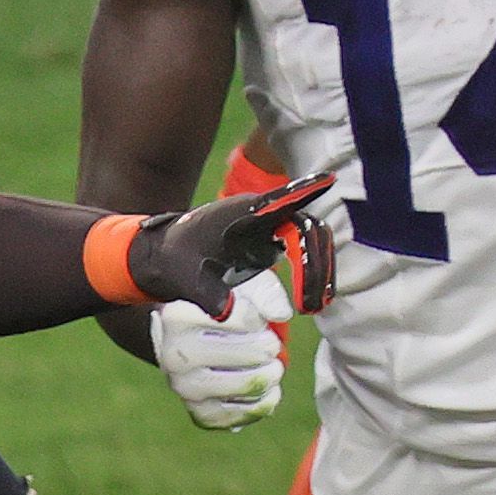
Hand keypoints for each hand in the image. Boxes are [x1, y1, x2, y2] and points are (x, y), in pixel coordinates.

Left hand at [127, 168, 339, 314]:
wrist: (169, 254)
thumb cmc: (175, 258)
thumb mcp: (184, 277)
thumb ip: (206, 292)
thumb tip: (227, 313)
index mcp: (242, 212)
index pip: (278, 200)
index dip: (303, 190)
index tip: (326, 180)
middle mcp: (265, 215)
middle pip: (306, 229)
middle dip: (314, 263)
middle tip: (311, 303)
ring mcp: (273, 227)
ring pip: (311, 241)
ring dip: (318, 270)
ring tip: (314, 305)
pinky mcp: (275, 243)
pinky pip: (305, 253)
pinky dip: (313, 273)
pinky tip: (314, 300)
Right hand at [151, 285, 292, 430]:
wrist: (185, 339)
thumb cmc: (218, 308)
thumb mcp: (238, 287)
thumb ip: (264, 291)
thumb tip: (281, 314)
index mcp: (178, 317)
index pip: (245, 319)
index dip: (260, 319)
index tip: (252, 318)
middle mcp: (174, 355)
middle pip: (254, 353)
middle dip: (270, 347)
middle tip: (267, 344)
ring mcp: (183, 387)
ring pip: (250, 385)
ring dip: (272, 375)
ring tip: (271, 366)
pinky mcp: (197, 412)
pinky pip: (243, 415)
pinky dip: (264, 403)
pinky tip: (268, 391)